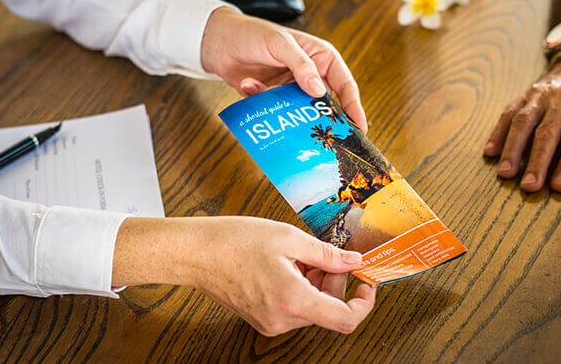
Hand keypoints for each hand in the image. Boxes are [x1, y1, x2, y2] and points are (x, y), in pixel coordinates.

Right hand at [113, 216, 375, 335]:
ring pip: (311, 308)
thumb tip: (354, 261)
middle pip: (328, 309)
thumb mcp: (289, 238)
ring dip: (316, 283)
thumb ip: (327, 254)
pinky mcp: (260, 319)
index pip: (345, 320)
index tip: (366, 284)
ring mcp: (270, 323)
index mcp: (293, 301)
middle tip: (325, 253)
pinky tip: (286, 264)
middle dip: (334, 281)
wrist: (194, 253)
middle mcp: (282, 320)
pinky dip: (299, 287)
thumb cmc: (235, 241)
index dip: (363, 304)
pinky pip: (293, 307)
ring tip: (299, 255)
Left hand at [201, 7, 366, 131]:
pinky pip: (278, 113)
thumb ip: (301, 65)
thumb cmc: (253, 33)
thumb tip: (319, 90)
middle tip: (325, 138)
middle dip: (323, 120)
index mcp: (321, 58)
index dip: (354, 107)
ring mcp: (292, 90)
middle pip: (326, 105)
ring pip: (301, 113)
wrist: (217, 42)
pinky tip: (251, 86)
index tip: (359, 128)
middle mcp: (310, 76)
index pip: (345, 85)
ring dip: (289, 114)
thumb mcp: (280, 43)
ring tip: (277, 109)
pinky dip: (265, 104)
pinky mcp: (274, 100)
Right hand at [483, 52, 560, 191]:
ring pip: (523, 121)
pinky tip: (490, 152)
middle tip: (529, 187)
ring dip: (512, 148)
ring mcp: (541, 94)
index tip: (560, 185)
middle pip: (547, 132)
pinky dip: (498, 132)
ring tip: (505, 173)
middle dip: (537, 161)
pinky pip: (509, 112)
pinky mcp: (526, 94)